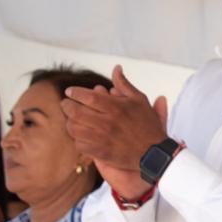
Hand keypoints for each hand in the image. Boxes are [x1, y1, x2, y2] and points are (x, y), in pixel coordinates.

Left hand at [61, 66, 167, 192]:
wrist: (155, 153)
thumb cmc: (148, 125)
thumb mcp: (140, 100)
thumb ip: (124, 84)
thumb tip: (116, 68)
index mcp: (117, 108)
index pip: (88, 97)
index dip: (75, 93)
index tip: (70, 92)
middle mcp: (108, 123)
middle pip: (76, 112)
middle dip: (66, 106)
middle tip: (65, 104)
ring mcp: (103, 139)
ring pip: (74, 128)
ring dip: (70, 122)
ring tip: (72, 119)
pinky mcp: (102, 152)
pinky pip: (79, 145)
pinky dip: (77, 139)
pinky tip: (80, 135)